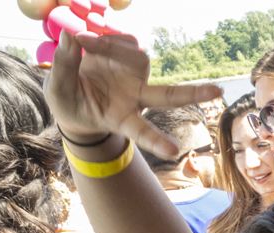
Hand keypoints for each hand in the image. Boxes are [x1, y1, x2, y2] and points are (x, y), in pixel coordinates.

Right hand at [44, 32, 221, 157]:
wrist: (71, 92)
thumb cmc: (68, 102)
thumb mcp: (57, 91)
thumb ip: (63, 68)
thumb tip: (71, 38)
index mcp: (121, 119)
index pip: (141, 131)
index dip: (156, 141)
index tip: (174, 152)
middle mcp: (136, 99)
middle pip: (168, 97)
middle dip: (192, 93)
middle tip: (217, 91)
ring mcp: (137, 79)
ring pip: (139, 58)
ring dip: (110, 46)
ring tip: (82, 43)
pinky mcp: (131, 60)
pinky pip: (127, 43)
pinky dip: (109, 39)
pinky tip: (89, 41)